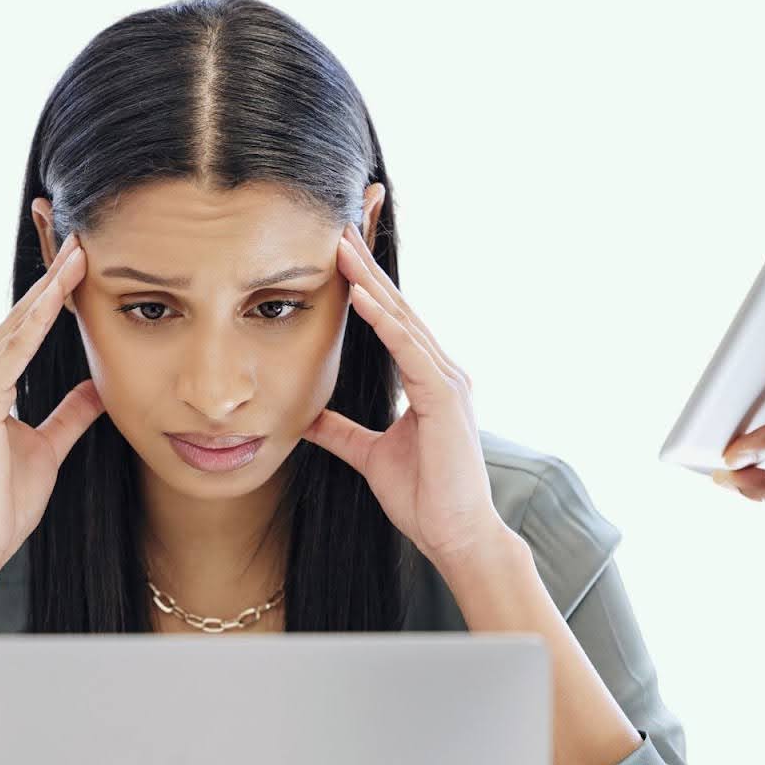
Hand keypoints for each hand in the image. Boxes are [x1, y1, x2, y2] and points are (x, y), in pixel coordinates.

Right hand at [0, 235, 102, 576]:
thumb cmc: (4, 503)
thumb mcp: (48, 448)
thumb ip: (69, 415)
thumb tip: (98, 388)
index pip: (24, 332)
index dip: (51, 297)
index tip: (79, 264)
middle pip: (18, 318)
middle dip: (51, 279)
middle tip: (79, 239)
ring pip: (16, 327)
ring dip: (48, 289)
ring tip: (78, 254)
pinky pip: (13, 353)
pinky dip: (36, 323)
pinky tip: (58, 297)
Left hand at [302, 223, 503, 571]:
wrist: (456, 535)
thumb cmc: (425, 498)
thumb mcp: (370, 456)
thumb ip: (342, 432)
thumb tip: (307, 418)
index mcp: (428, 380)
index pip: (393, 323)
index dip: (365, 288)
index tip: (336, 255)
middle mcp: (443, 372)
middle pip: (398, 309)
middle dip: (366, 270)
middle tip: (337, 228)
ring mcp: (448, 382)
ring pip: (404, 321)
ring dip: (371, 283)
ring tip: (341, 247)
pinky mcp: (445, 399)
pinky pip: (410, 351)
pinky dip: (385, 323)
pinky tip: (361, 299)